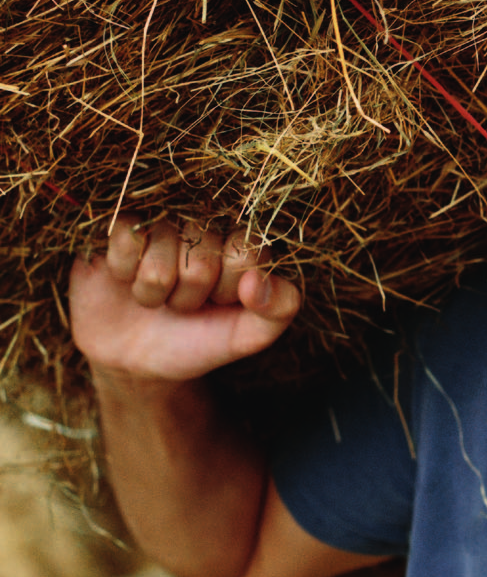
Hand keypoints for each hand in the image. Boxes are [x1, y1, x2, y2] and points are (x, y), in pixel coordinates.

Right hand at [70, 217, 300, 387]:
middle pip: (202, 252)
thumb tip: (258, 280)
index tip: (219, 302)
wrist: (133, 360)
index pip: (245, 251)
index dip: (228, 288)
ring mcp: (159, 217)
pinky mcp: (117, 219)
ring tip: (153, 294)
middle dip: (188, 294)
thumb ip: (279, 309)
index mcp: (239, 240)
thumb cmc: (196, 341)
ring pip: (161, 244)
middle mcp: (202, 220)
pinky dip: (123, 270)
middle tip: (181, 304)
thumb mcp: (247, 335)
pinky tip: (123, 276)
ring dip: (153, 288)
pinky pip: (126, 235)